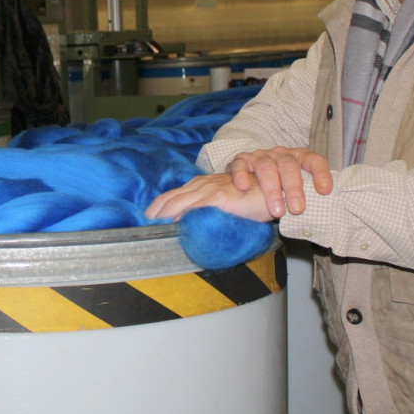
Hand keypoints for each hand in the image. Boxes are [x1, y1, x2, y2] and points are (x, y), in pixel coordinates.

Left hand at [144, 173, 275, 223]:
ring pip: (176, 202)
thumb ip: (209, 210)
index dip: (156, 208)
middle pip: (168, 199)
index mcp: (200, 185)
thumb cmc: (250, 198)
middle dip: (153, 213)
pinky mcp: (218, 197)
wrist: (272, 191)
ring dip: (162, 215)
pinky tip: (173, 225)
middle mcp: (201, 185)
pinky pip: (195, 207)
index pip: (170, 196)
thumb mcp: (224, 202)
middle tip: (141, 227)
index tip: (146, 221)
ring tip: (151, 227)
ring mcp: (208, 190)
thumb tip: (193, 225)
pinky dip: (181, 216)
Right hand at [227, 147, 331, 217]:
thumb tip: (318, 216)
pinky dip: (242, 175)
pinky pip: (240, 165)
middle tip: (297, 209)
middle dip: (294, 188)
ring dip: (272, 189)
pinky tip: (244, 187)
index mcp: (298, 159)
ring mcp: (260, 156)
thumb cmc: (276, 193)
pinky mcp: (240, 161)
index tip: (325, 191)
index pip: (313, 161)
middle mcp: (280, 155)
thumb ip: (303, 198)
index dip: (321, 173)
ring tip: (276, 211)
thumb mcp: (292, 194)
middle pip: (289, 166)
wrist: (245, 192)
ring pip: (267, 167)